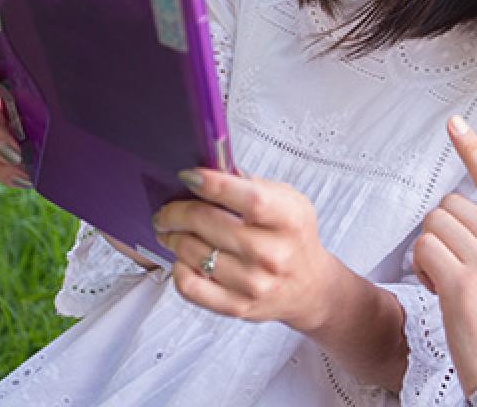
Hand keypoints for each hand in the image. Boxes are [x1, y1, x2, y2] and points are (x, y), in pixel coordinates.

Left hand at [153, 169, 338, 330]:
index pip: (249, 198)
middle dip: (176, 212)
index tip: (189, 176)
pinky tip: (183, 259)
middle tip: (167, 210)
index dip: (213, 184)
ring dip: (174, 238)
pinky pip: (190, 285)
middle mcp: (273, 252)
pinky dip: (178, 268)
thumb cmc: (294, 239)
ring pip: (193, 252)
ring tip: (172, 232)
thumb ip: (253, 185)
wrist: (309, 287)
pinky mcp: (237, 305)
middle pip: (208, 222)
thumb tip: (211, 171)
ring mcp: (254, 282)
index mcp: (289, 220)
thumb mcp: (290, 202)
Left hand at [413, 115, 476, 394]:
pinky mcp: (464, 282)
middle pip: (450, 205)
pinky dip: (421, 269)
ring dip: (428, 252)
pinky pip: (424, 250)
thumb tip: (462, 222)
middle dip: (440, 232)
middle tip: (451, 270)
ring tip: (447, 285)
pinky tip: (439, 292)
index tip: (454, 124)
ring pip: (434, 225)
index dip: (472, 150)